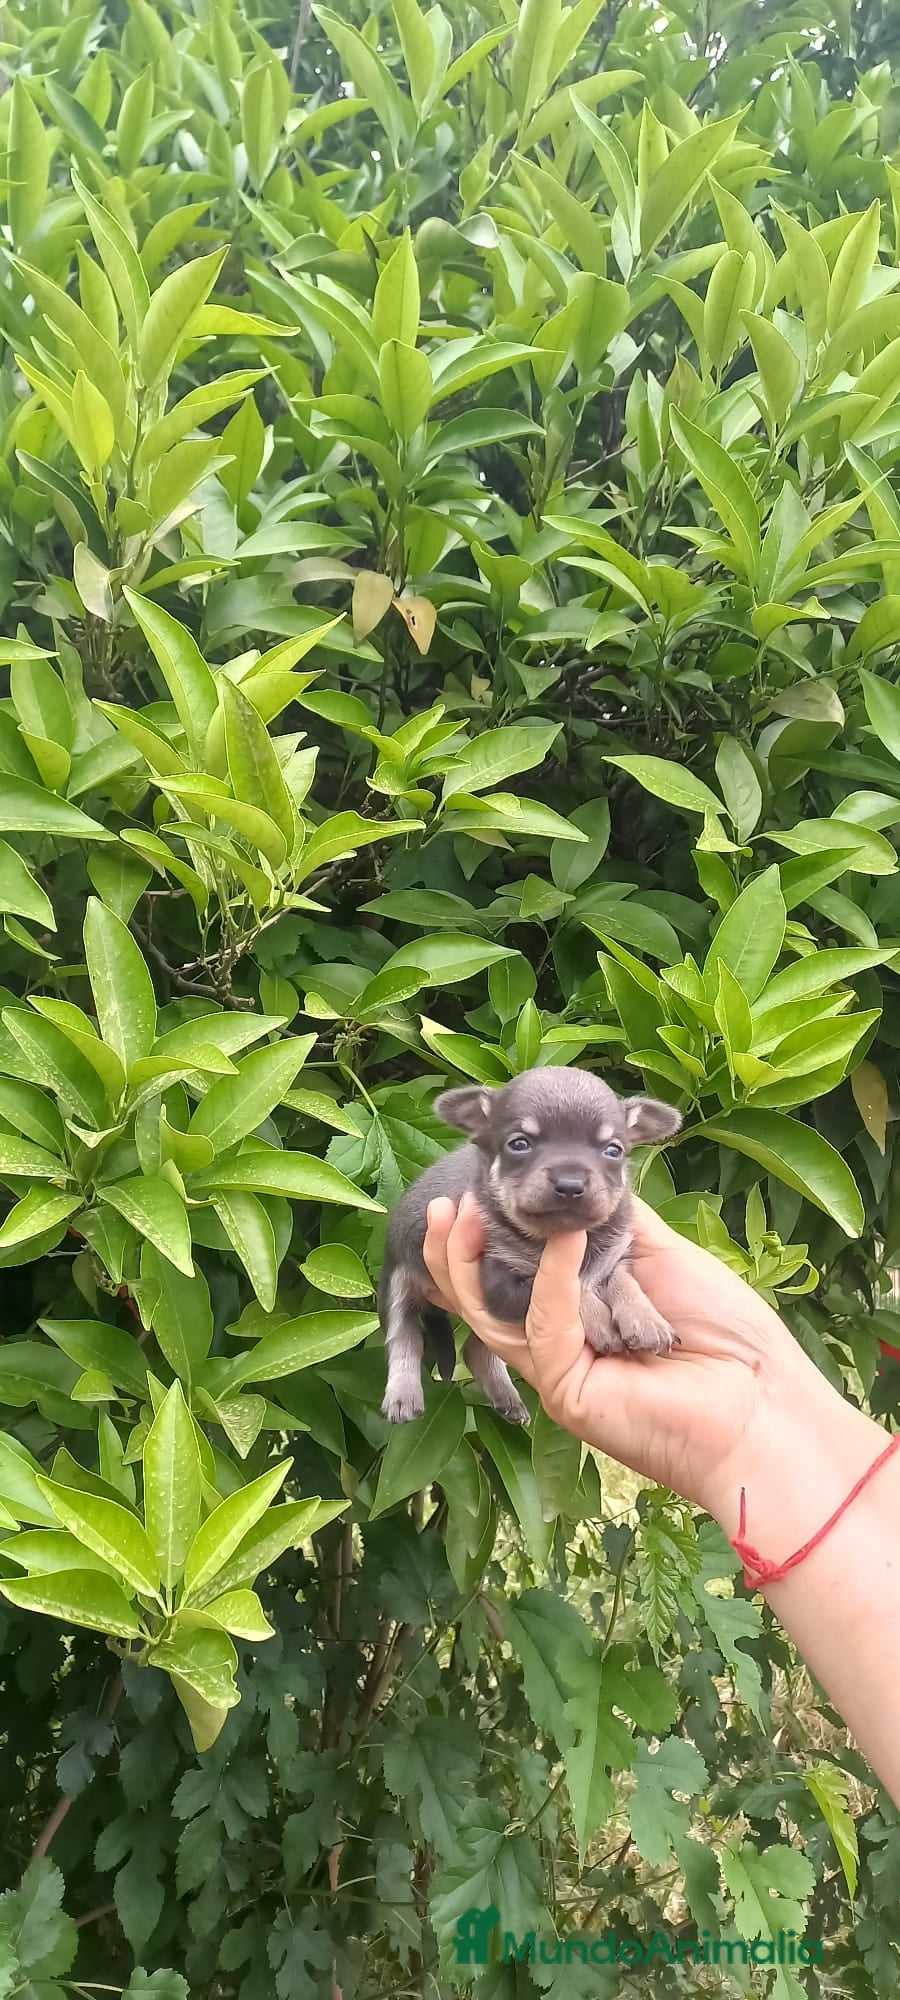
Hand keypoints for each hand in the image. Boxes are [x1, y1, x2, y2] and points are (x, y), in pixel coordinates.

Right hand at [422, 1191, 821, 1521]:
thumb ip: (618, 1222)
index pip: (511, 1270)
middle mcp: (558, 1342)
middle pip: (482, 1297)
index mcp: (578, 1310)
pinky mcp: (567, 1390)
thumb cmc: (728, 1335)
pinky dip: (548, 1279)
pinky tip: (561, 1237)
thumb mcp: (662, 1257)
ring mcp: (558, 1369)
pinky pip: (544, 1327)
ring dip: (464, 1267)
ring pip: (488, 1318)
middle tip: (446, 1204)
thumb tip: (586, 1180)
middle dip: (455, 1250)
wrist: (764, 1401)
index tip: (475, 1189)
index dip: (485, 1234)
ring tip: (461, 1216)